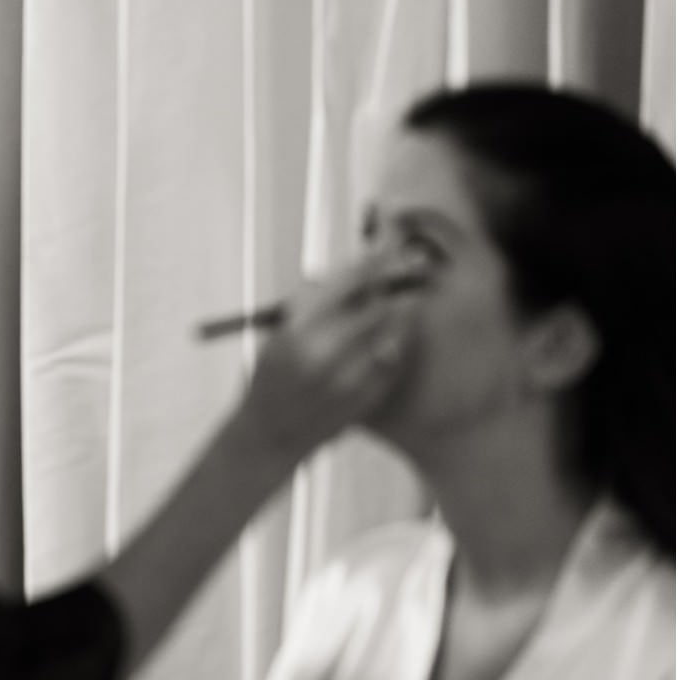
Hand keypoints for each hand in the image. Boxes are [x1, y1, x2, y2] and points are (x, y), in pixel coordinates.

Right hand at [237, 248, 422, 460]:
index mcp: (300, 332)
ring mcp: (353, 379)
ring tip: (401, 302)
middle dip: (396, 284)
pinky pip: (395, 359)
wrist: (271, 434)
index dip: (376, 260)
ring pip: (395, 331)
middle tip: (410, 268)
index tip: (391, 245)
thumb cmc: (270, 377)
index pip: (351, 283)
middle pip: (381, 305)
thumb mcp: (280, 333)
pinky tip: (387, 338)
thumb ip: (314, 303)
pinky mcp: (370, 396)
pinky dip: (396, 342)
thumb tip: (355, 271)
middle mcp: (328, 355)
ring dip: (400, 313)